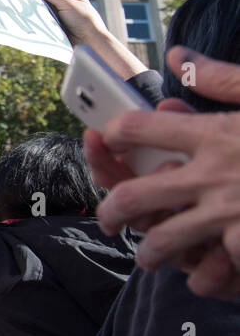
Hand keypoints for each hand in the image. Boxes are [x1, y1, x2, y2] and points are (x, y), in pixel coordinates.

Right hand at [36, 0, 105, 45]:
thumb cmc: (84, 19)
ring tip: (23, 2)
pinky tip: (29, 15)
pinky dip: (39, 19)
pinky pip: (45, 21)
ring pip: (46, 10)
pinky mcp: (56, 27)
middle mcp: (67, 6)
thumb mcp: (68, 4)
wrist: (90, 41)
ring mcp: (61, 17)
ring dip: (38, 9)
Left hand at [93, 46, 239, 297]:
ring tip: (148, 258)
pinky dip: (209, 277)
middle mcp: (215, 174)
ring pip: (164, 242)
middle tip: (109, 219)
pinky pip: (214, 269)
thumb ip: (223, 78)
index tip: (109, 142)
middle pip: (133, 196)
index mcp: (216, 133)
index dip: (115, 137)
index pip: (138, 129)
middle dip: (111, 212)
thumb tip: (178, 57)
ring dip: (150, 253)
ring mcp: (232, 214)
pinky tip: (206, 278)